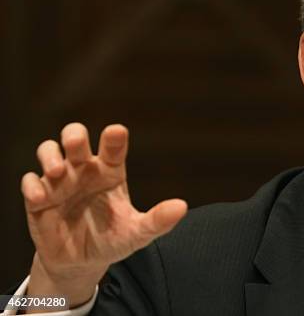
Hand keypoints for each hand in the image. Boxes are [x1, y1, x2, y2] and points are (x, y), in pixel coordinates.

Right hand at [21, 123, 186, 308]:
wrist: (82, 262)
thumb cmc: (112, 239)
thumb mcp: (137, 234)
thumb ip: (157, 221)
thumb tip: (181, 207)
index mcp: (111, 172)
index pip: (113, 147)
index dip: (114, 138)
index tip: (116, 132)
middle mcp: (85, 170)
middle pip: (75, 138)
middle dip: (74, 136)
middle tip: (77, 145)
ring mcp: (60, 181)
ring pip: (48, 151)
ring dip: (49, 155)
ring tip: (57, 172)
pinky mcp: (38, 198)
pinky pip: (30, 181)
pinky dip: (32, 185)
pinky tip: (41, 197)